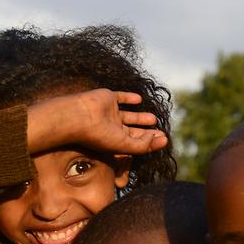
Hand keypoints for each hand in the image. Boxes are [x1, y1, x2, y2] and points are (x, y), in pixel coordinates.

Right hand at [27, 89, 167, 155]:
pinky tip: (139, 100)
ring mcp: (109, 113)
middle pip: (132, 131)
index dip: (149, 142)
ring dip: (140, 117)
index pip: (133, 143)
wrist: (79, 116)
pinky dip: (129, 98)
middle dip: (146, 132)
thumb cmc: (97, 134)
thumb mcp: (123, 144)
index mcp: (113, 141)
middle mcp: (111, 128)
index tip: (164, 140)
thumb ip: (142, 145)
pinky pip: (120, 97)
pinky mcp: (107, 98)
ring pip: (128, 115)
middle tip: (160, 132)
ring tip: (153, 119)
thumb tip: (159, 139)